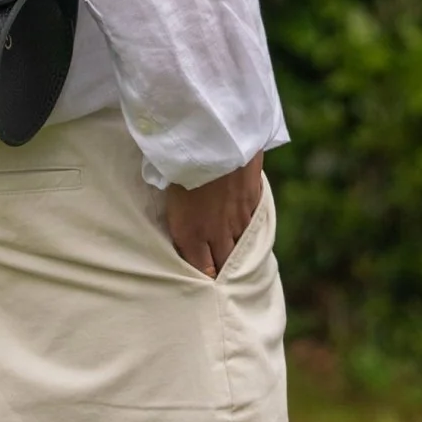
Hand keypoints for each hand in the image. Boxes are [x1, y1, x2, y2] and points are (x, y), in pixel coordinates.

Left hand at [165, 153, 263, 278]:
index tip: (203, 283)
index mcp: (190, 234)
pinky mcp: (253, 202)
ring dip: (239, 254)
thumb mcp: (167, 193)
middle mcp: (216, 233)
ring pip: (242, 249)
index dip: (205, 280)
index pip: (202, 272)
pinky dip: (251, 231)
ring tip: (238, 261)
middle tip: (222, 279)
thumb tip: (181, 227)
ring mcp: (238, 219)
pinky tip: (250, 234)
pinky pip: (254, 226)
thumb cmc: (180, 162)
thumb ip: (177, 216)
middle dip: (223, 273)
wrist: (213, 138)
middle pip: (224, 266)